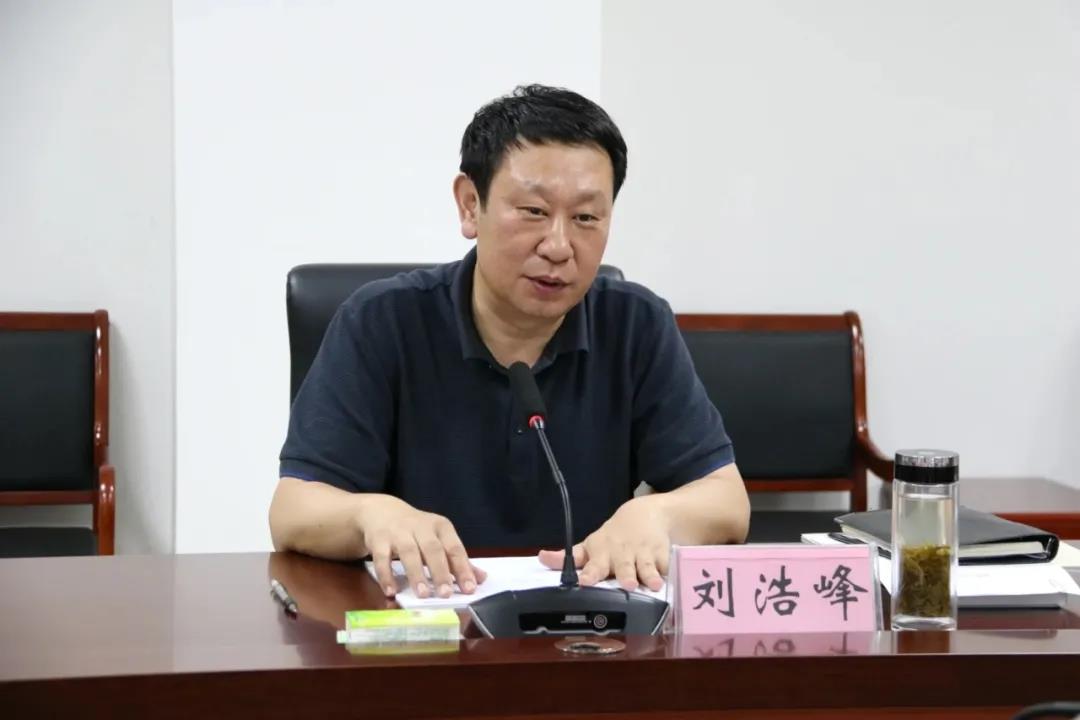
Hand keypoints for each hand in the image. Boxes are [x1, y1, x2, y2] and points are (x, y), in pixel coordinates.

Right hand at [357, 495, 486, 598]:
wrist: (382, 512)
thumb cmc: (416, 531)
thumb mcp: (438, 539)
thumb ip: (457, 560)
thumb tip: (481, 579)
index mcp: (440, 527)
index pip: (454, 548)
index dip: (463, 569)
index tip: (470, 589)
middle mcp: (421, 527)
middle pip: (433, 549)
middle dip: (440, 572)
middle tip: (446, 594)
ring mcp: (398, 532)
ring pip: (409, 553)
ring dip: (416, 574)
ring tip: (423, 595)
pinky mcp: (378, 540)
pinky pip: (382, 558)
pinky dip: (386, 575)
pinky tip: (391, 591)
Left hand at [538, 496, 670, 590]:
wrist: (645, 515)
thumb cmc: (612, 539)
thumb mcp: (590, 546)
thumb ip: (567, 558)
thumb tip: (541, 557)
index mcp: (601, 553)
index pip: (593, 564)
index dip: (590, 573)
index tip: (586, 581)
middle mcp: (621, 554)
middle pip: (623, 566)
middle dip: (625, 574)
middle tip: (628, 584)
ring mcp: (643, 554)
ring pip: (646, 566)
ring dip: (649, 575)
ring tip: (653, 584)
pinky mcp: (663, 554)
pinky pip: (666, 566)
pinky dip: (668, 572)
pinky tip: (671, 579)